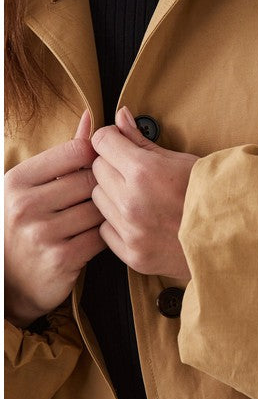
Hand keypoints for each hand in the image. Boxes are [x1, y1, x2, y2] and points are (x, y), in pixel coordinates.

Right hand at [4, 109, 105, 328]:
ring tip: (99, 216)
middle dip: (103, 187)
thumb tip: (90, 117)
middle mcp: (26, 205)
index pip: (76, 151)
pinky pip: (102, 236)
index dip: (95, 158)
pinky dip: (106, 235)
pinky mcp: (61, 259)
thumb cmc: (25, 224)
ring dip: (106, 212)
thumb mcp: (32, 185)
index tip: (98, 167)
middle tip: (104, 195)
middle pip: (90, 180)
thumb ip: (65, 153)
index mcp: (17, 180)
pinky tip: (97, 235)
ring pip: (100, 209)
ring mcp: (43, 233)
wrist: (10, 281)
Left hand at [90, 107, 198, 279]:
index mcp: (145, 172)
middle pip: (96, 170)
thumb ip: (142, 140)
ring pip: (98, 200)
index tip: (120, 144)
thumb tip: (120, 115)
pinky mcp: (133, 254)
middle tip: (134, 172)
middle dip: (111, 165)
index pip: (101, 142)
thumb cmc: (210, 193)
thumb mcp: (180, 159)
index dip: (111, 139)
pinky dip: (117, 224)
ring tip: (140, 198)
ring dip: (112, 195)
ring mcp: (131, 231)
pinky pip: (105, 230)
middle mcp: (132, 202)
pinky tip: (141, 220)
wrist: (233, 237)